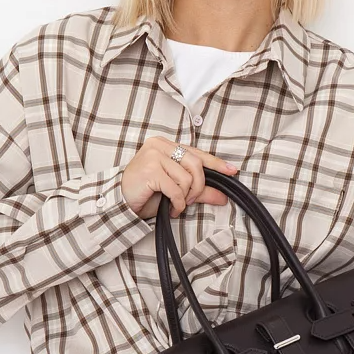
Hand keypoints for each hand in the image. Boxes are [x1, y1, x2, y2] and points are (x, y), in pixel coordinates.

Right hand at [120, 137, 238, 219]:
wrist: (121, 203)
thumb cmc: (146, 193)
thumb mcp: (176, 190)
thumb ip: (199, 191)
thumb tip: (223, 196)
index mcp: (166, 144)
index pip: (197, 153)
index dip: (216, 163)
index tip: (232, 171)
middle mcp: (159, 146)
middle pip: (196, 164)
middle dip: (199, 187)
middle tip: (190, 201)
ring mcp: (153, 156)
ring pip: (187, 178)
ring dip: (186, 197)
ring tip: (176, 204)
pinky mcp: (150, 170)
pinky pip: (176, 189)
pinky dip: (178, 203)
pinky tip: (171, 208)